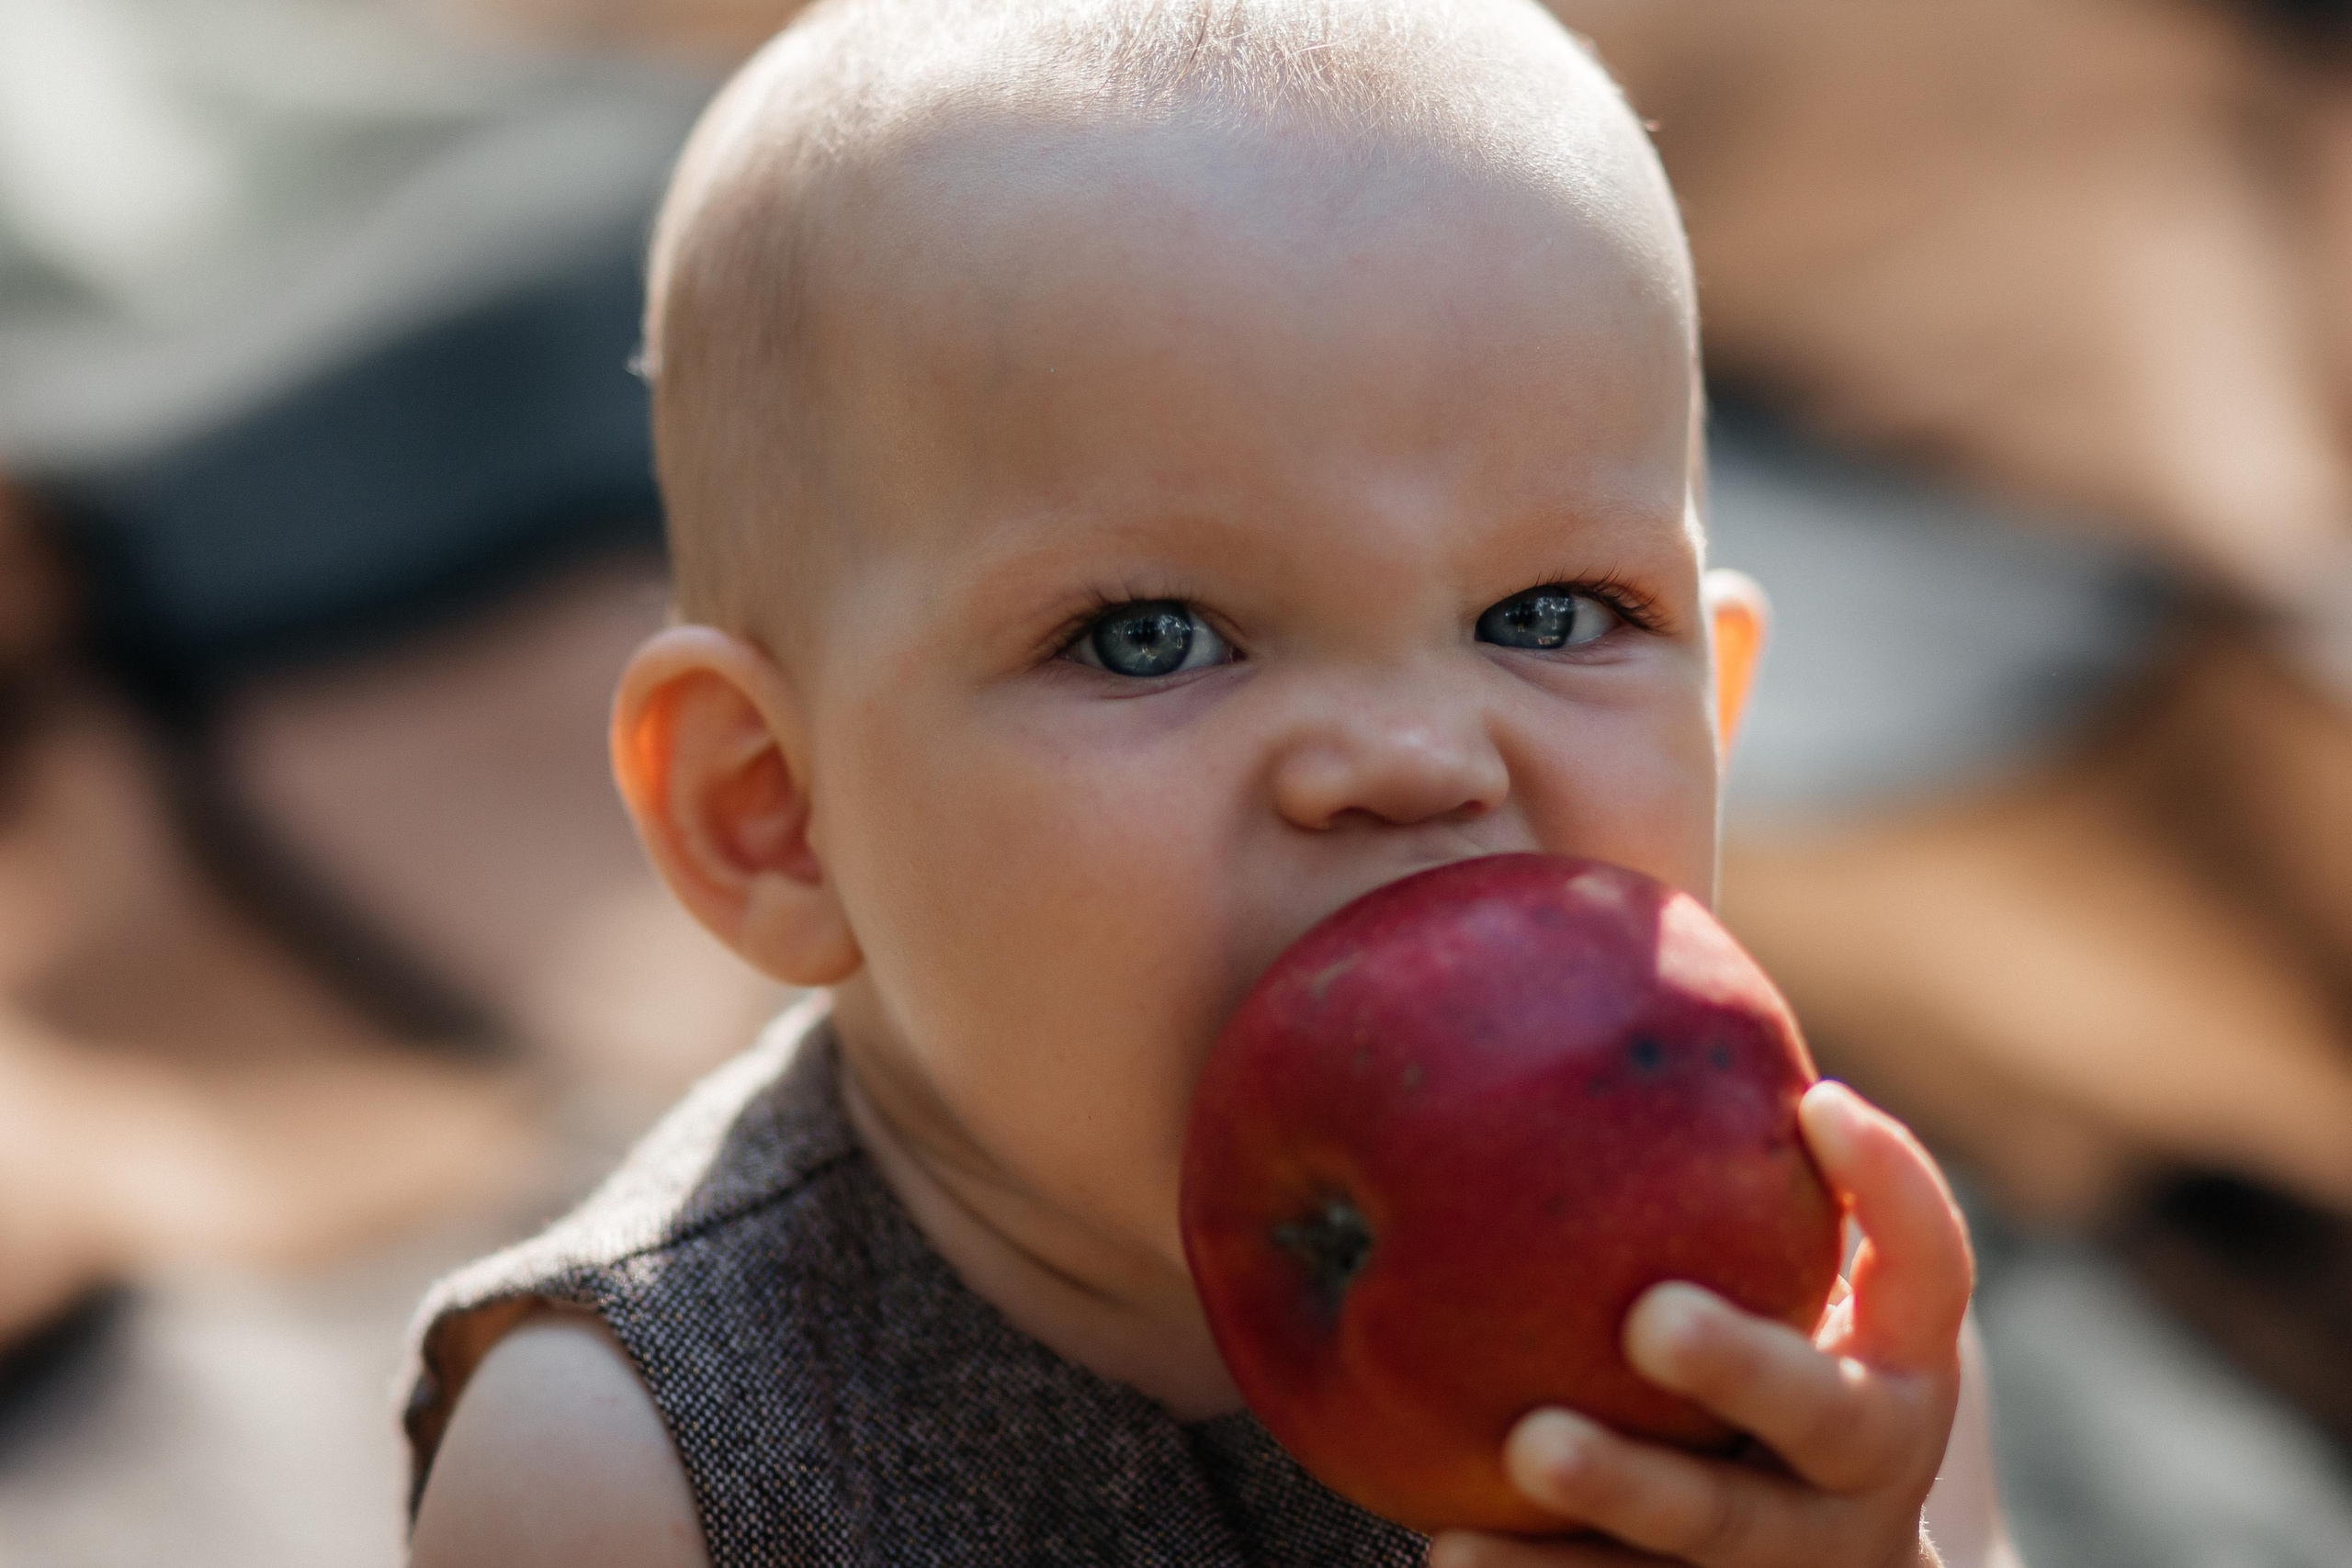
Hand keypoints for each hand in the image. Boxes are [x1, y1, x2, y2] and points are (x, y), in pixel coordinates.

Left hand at [1427, 1081, 1973, 1567]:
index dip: (1890, 1186)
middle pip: (1822, 1418)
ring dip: (1620, 1495)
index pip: (1930, 1264)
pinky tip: (1446, 1546)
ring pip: (1715, 1535)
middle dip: (1743, 1366)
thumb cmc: (1768, 1360)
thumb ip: (1724, 1167)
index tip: (1818, 1101)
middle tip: (1651, 1317)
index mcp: (1897, 1359)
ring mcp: (1794, 1558)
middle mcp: (1863, 1465)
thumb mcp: (1780, 1275)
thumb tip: (1621, 944)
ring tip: (1524, 1448)